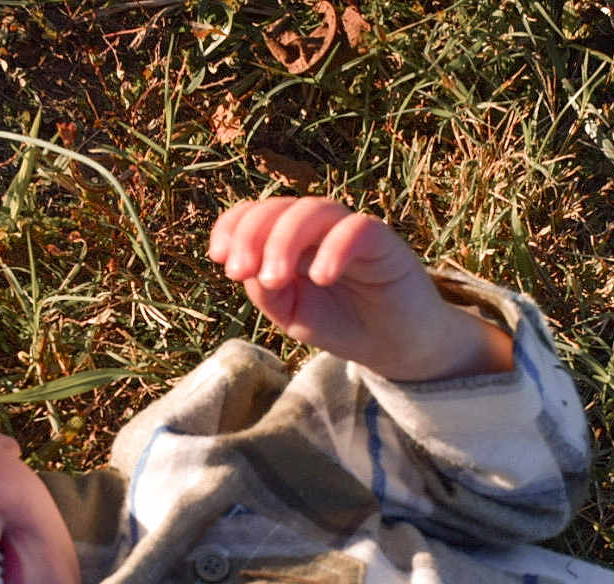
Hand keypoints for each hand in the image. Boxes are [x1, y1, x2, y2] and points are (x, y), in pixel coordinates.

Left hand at [208, 197, 511, 379]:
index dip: (233, 226)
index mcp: (290, 241)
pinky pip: (357, 229)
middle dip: (253, 235)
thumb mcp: (291, 315)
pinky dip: (334, 248)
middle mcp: (318, 229)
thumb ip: (267, 292)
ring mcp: (350, 231)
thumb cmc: (341, 324)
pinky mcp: (383, 242)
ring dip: (285, 241)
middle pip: (280, 207)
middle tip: (241, 271)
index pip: (256, 214)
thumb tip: (245, 267)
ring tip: (275, 279)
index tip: (220, 258)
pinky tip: (320, 277)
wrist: (394, 346)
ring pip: (314, 211)